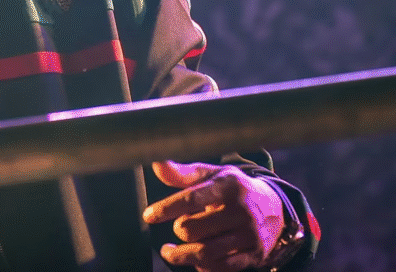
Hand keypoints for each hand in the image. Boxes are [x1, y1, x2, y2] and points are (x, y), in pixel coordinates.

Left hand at [143, 160, 284, 271]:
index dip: (166, 208)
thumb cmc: (233, 189)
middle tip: (179, 227)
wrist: (275, 208)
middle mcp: (241, 211)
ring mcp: (250, 236)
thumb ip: (183, 173)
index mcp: (228, 186)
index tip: (149, 216)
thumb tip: (157, 164)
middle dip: (180, 230)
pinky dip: (202, 266)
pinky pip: (221, 268)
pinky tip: (193, 259)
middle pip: (195, 229)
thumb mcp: (212, 175)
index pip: (192, 198)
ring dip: (181, 255)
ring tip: (168, 251)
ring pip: (206, 253)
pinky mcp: (254, 255)